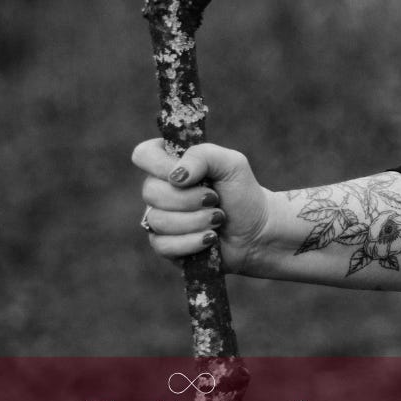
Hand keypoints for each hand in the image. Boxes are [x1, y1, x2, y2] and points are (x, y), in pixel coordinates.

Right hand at [132, 139, 270, 273]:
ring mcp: (159, 218)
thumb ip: (203, 156)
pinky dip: (192, 242)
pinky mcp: (164, 245)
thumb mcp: (232, 164)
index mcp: (172, 163)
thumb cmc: (242, 192)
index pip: (144, 154)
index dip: (160, 165)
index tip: (187, 176)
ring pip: (157, 220)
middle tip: (215, 199)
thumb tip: (175, 176)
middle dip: (188, 199)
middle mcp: (161, 189)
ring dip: (196, 220)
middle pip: (150, 191)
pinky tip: (210, 238)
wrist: (256, 231)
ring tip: (218, 219)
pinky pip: (163, 245)